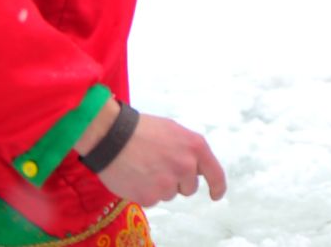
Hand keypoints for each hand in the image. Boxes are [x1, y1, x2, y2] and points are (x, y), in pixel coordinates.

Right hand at [80, 107, 225, 207]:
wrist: (112, 137)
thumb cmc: (141, 130)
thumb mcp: (174, 131)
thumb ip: (188, 150)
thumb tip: (194, 167)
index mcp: (196, 147)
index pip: (215, 173)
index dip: (217, 187)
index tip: (216, 195)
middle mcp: (186, 166)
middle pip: (190, 188)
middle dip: (178, 182)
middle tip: (159, 167)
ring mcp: (169, 183)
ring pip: (170, 194)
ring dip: (160, 186)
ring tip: (144, 168)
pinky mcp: (150, 197)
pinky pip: (153, 200)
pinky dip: (145, 192)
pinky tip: (136, 177)